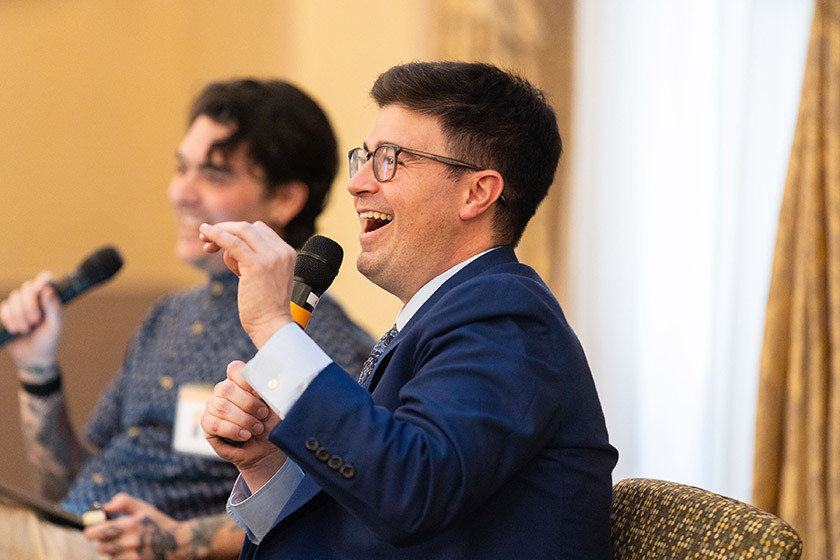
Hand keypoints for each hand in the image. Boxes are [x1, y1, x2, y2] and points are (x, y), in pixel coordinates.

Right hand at [0, 271, 62, 370]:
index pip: (46, 280)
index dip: (42, 280)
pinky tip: (16, 330)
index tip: (40, 288)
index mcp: (50, 299)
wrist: (33, 357)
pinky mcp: (7, 313)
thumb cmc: (49, 341)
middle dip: (30, 305)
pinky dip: (9, 319)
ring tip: (26, 329)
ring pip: (14, 297)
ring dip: (19, 315)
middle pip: (27, 287)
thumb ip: (54, 307)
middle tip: (35, 321)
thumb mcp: (55, 325)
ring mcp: (20, 305)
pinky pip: (4, 308)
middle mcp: (35, 299)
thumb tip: (49, 289)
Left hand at [83, 493, 188, 559]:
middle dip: (105, 542)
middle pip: (101, 547)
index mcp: (130, 524)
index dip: (92, 531)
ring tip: (126, 544)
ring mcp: (134, 556)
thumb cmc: (158, 523)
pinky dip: (120, 558)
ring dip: (113, 551)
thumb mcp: (143, 508)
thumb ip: (123, 502)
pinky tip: (130, 552)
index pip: (96, 533)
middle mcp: (131, 541)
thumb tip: (104, 507)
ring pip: (109, 556)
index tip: (93, 530)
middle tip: (113, 537)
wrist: (177, 543)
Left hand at [199, 220, 295, 347]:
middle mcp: (281, 252)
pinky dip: (217, 235)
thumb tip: (227, 250)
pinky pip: (233, 243)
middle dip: (226, 229)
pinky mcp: (257, 265)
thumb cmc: (265, 307)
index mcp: (287, 252)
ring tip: (204, 241)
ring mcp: (271, 257)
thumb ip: (250, 260)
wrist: (272, 326)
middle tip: (206, 240)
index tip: (221, 242)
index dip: (238, 232)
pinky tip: (204, 232)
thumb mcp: (263, 277)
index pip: (260, 230)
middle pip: (249, 227)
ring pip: (241, 231)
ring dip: (219, 232)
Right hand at [201, 360, 285, 490]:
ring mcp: (213, 406)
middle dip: (249, 404)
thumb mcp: (277, 403)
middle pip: (227, 388)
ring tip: (257, 429)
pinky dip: (233, 430)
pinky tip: (245, 435)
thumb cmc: (272, 423)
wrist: (267, 449)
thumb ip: (272, 386)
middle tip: (263, 415)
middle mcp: (224, 391)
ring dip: (243, 420)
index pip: (234, 368)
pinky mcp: (207, 424)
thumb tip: (270, 368)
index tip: (259, 392)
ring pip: (221, 406)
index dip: (245, 379)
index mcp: (240, 381)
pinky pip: (215, 424)